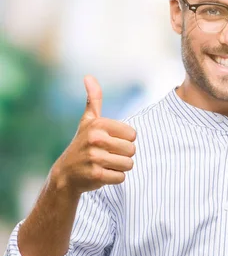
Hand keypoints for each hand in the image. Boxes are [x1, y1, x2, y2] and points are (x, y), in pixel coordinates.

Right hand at [50, 75, 136, 194]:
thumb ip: (93, 99)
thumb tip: (89, 76)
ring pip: (129, 164)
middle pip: (132, 150)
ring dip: (119, 168)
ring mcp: (95, 157)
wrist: (65, 174)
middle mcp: (96, 139)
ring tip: (104, 165)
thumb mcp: (88, 121)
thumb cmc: (82, 145)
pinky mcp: (96, 174)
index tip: (109, 142)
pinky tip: (100, 174)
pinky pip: (121, 178)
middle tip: (106, 155)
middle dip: (123, 156)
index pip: (133, 135)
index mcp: (98, 124)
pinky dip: (114, 178)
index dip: (124, 141)